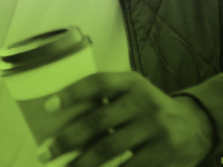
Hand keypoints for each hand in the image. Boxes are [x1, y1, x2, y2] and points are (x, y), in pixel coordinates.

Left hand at [37, 71, 214, 166]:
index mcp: (130, 82)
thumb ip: (104, 99)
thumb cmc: (147, 108)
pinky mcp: (165, 151)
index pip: (97, 83)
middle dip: (67, 139)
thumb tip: (57, 116)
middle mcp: (143, 101)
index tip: (47, 107)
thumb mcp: (131, 92)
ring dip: (82, 162)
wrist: (196, 125)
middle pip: (97, 120)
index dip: (71, 93)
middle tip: (44, 153)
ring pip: (110, 148)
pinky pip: (130, 166)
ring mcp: (156, 127)